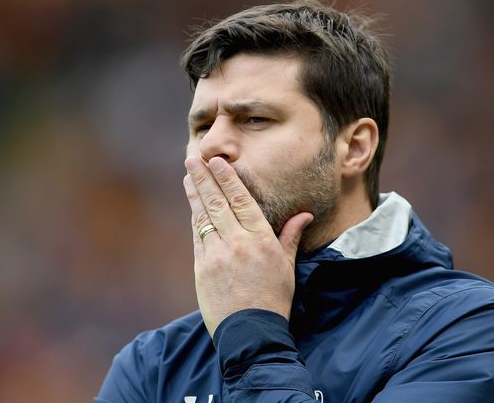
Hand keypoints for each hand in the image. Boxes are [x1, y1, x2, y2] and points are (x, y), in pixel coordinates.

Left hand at [183, 156, 312, 336]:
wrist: (252, 334)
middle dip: (204, 178)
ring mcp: (216, 256)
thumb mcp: (287, 267)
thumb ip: (289, 237)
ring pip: (204, 217)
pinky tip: (194, 207)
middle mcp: (237, 244)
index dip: (228, 179)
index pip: (241, 201)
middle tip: (193, 159)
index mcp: (260, 241)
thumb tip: (304, 215)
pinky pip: (198, 238)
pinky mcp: (202, 270)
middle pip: (217, 203)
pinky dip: (195, 219)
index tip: (218, 162)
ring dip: (195, 195)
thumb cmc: (274, 300)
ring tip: (189, 176)